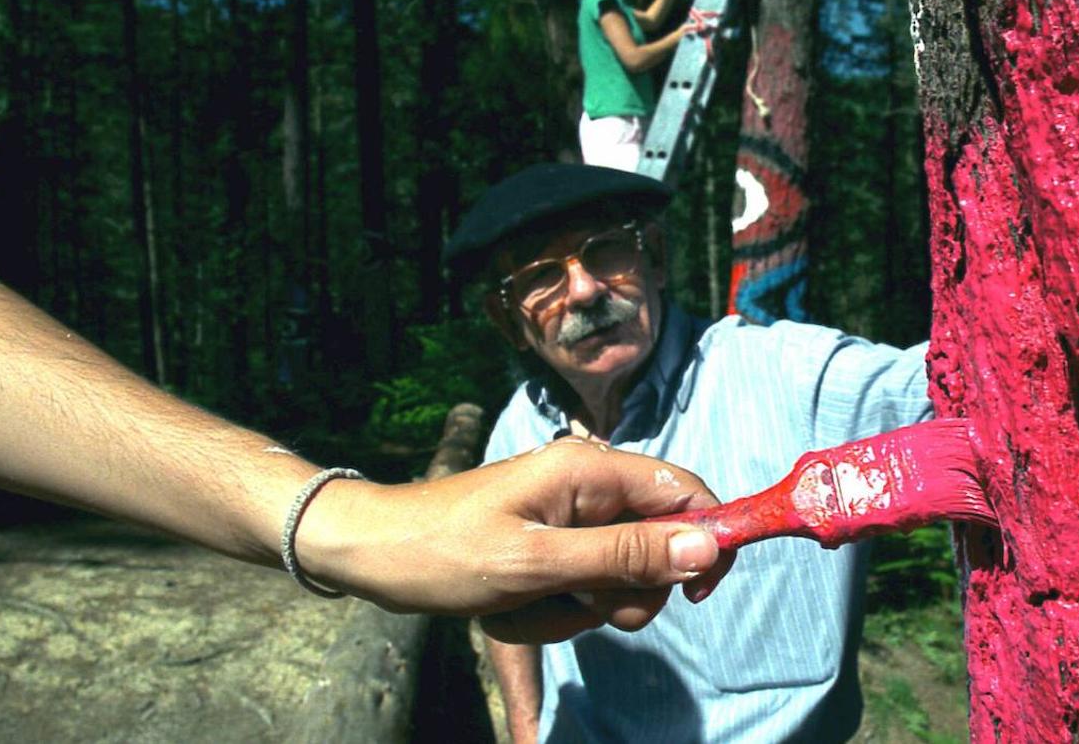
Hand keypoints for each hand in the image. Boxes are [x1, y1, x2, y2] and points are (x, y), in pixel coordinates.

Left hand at [296, 437, 734, 643]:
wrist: (371, 556)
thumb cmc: (444, 553)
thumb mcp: (538, 564)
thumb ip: (624, 556)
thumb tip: (706, 545)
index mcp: (589, 470)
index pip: (684, 491)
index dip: (706, 540)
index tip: (695, 595)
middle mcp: (586, 485)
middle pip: (656, 544)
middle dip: (624, 591)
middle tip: (578, 604)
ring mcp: (567, 516)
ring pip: (618, 576)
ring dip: (579, 607)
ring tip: (524, 604)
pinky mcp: (550, 544)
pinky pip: (582, 587)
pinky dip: (554, 608)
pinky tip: (512, 607)